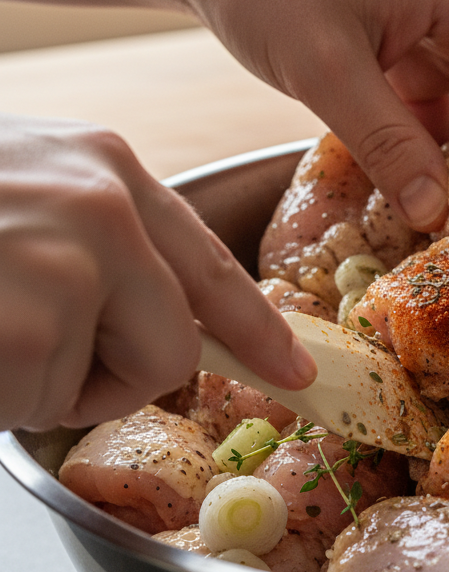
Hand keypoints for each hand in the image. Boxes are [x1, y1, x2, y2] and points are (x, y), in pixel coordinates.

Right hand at [0, 116, 315, 431]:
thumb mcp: (19, 184)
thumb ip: (96, 231)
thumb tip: (140, 303)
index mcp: (108, 166)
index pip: (209, 263)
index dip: (257, 328)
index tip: (296, 370)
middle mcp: (106, 206)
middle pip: (179, 344)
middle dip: (116, 376)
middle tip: (30, 351)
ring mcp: (71, 263)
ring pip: (107, 386)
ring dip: (39, 386)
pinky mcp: (28, 326)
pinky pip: (43, 405)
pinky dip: (2, 398)